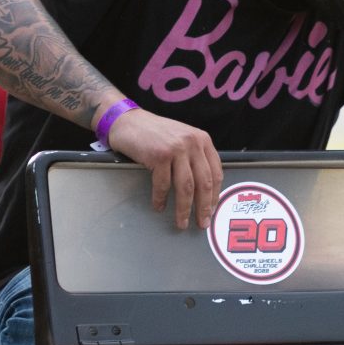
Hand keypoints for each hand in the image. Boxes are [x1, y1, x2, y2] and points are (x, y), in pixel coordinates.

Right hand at [105, 107, 223, 229]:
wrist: (128, 121)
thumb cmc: (154, 133)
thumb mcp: (182, 139)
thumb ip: (194, 157)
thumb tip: (203, 190)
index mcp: (202, 140)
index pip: (216, 172)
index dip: (214, 195)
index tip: (212, 211)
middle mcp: (192, 143)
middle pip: (203, 182)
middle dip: (203, 207)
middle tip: (201, 223)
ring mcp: (176, 148)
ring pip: (186, 187)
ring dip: (184, 209)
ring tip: (181, 222)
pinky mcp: (159, 155)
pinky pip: (163, 184)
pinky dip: (160, 198)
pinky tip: (159, 206)